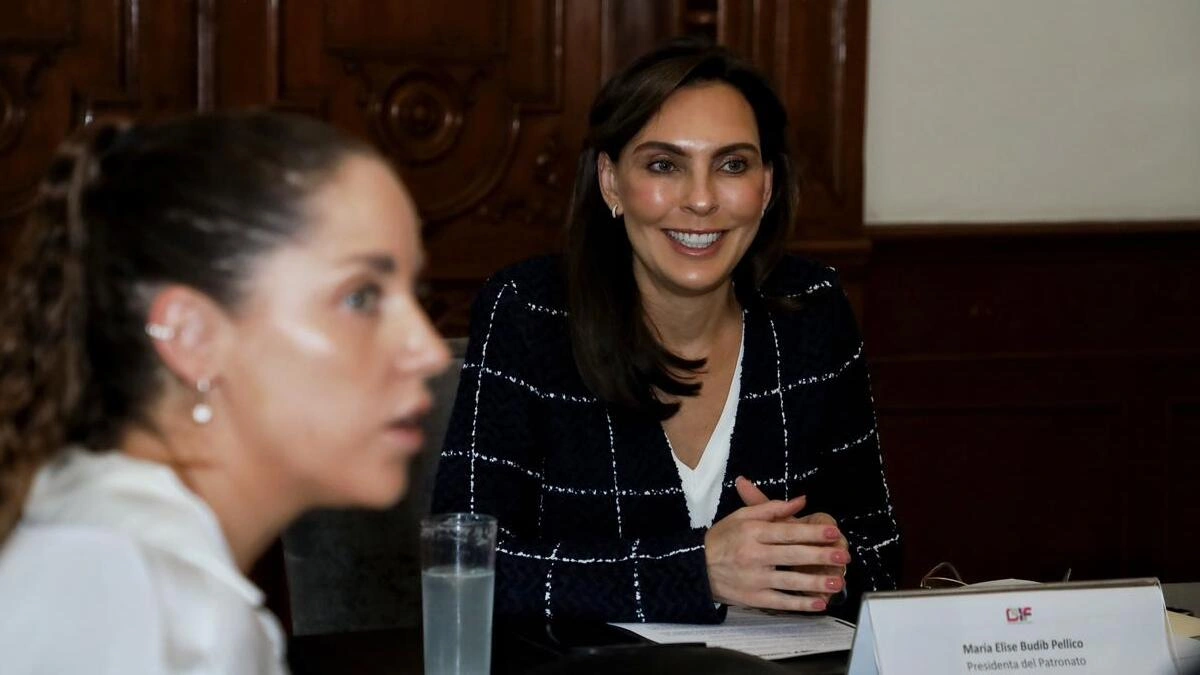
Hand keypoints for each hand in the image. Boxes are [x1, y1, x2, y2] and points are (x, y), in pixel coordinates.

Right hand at [704, 488, 850, 611]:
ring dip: (815, 583)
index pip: (787, 532)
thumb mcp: (742, 517)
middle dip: (820, 556)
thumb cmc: (722, 539)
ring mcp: (754, 579)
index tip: (833, 532)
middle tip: (843, 555)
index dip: (812, 532)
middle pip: (792, 556)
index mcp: (752, 532)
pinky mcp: (754, 598)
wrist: (696, 568)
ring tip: (837, 582)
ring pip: (790, 581)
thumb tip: (801, 500)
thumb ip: (772, 507)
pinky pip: (781, 602)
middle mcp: (754, 555)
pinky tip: (819, 603)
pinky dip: (801, 604)